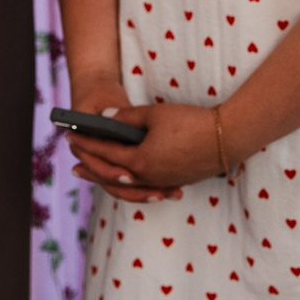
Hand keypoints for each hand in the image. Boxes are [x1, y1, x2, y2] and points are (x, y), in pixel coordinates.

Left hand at [65, 100, 221, 202]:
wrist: (229, 137)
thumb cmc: (191, 122)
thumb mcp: (155, 114)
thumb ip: (126, 116)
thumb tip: (105, 117)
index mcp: (139, 162)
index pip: (105, 153)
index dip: (86, 143)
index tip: (70, 136)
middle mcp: (148, 178)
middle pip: (112, 175)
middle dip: (91, 167)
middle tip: (74, 163)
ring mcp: (162, 182)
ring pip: (129, 184)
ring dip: (110, 179)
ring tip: (96, 173)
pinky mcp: (176, 181)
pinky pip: (146, 185)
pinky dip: (132, 183)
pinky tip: (130, 178)